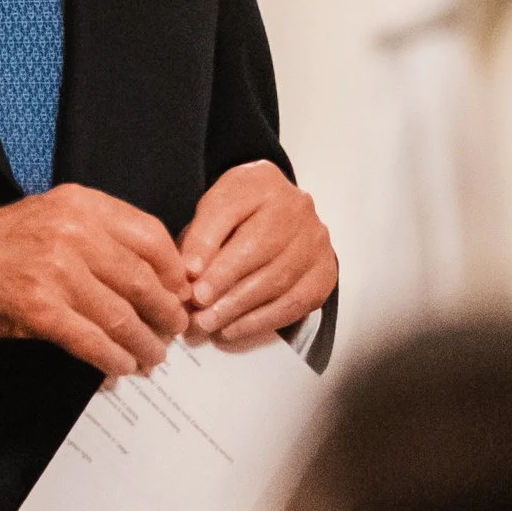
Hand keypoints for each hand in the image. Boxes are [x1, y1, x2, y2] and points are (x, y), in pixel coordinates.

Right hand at [0, 186, 189, 380]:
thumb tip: (153, 273)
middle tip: (174, 333)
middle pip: (143, 280)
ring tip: (151, 358)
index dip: (173, 271)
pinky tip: (120, 367)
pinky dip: (113, 359)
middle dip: (166, 314)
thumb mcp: (49, 217)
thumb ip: (97, 234)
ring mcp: (55, 270)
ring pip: (122, 315)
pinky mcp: (38, 308)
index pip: (151, 235)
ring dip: (144, 344)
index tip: (180, 293)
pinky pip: (93, 340)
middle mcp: (72, 231)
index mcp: (79, 203)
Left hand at [177, 161, 335, 349]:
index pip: (229, 208)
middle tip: (196, 305)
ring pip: (277, 279)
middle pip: (259, 246)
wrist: (280, 222)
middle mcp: (296, 206)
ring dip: (238, 306)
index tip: (187, 272)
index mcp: (260, 181)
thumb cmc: (238, 219)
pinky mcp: (325, 271)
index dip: (206, 242)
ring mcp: (316, 239)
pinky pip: (294, 303)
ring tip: (207, 322)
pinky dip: (260, 321)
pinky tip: (233, 329)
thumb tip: (190, 275)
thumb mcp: (212, 214)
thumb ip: (199, 237)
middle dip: (223, 280)